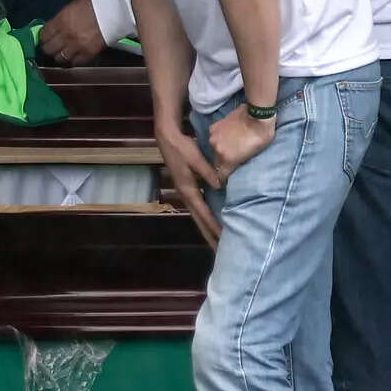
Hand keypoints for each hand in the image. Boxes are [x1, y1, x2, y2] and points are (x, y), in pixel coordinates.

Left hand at [38, 0, 106, 64]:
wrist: (111, 12)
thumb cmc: (90, 7)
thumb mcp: (69, 10)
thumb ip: (58, 21)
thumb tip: (50, 30)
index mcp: (60, 22)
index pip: (43, 36)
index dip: (43, 38)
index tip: (45, 39)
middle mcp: (66, 36)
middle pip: (48, 49)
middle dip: (49, 48)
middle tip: (52, 47)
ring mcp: (76, 46)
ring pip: (59, 59)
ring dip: (60, 56)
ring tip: (63, 52)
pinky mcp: (87, 54)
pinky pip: (74, 63)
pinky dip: (73, 60)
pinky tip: (74, 56)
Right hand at [156, 125, 221, 247]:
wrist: (168, 139)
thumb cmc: (182, 148)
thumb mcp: (196, 158)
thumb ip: (208, 172)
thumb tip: (220, 185)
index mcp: (188, 190)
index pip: (203, 212)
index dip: (213, 225)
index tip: (223, 238)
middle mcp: (186, 195)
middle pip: (198, 220)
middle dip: (209, 235)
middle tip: (220, 251)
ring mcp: (186, 193)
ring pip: (197, 216)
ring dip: (206, 229)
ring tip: (216, 242)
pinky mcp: (187, 189)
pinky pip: (197, 209)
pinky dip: (204, 218)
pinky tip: (211, 222)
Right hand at [207, 106, 274, 182]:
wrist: (257, 115)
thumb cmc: (261, 136)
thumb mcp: (254, 153)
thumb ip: (240, 160)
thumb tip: (235, 162)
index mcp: (228, 160)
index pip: (221, 175)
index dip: (223, 177)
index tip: (226, 177)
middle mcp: (217, 150)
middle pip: (217, 160)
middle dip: (223, 160)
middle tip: (233, 155)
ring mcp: (214, 137)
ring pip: (215, 147)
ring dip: (221, 147)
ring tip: (231, 142)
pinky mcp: (214, 127)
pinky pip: (215, 136)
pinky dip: (219, 136)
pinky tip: (228, 132)